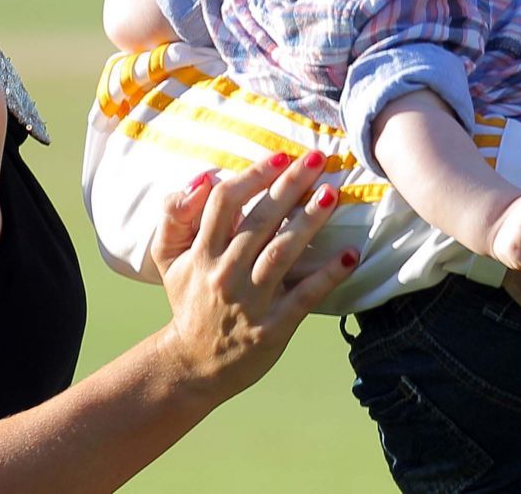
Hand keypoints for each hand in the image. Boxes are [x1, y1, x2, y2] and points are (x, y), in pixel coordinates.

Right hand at [151, 151, 356, 404]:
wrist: (193, 365)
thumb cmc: (189, 301)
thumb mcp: (169, 260)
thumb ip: (175, 217)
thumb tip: (203, 178)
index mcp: (201, 254)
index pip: (224, 203)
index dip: (253, 176)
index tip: (280, 156)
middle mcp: (224, 274)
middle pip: (259, 222)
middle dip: (289, 186)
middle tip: (317, 158)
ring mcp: (250, 302)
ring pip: (281, 254)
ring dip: (308, 222)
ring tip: (332, 195)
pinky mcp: (272, 328)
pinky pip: (304, 297)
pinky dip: (328, 275)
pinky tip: (351, 254)